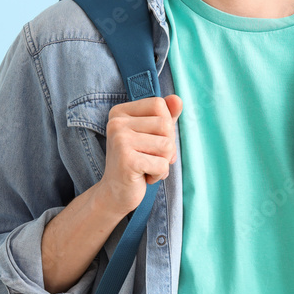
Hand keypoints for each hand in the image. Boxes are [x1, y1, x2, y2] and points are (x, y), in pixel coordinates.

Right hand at [96, 94, 181, 216]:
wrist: (115, 193)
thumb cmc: (137, 160)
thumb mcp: (152, 134)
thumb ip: (166, 114)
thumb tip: (178, 99)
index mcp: (120, 112)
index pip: (159, 104)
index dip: (165, 125)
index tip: (152, 140)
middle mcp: (117, 123)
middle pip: (166, 124)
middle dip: (167, 146)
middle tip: (150, 158)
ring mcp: (120, 141)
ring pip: (167, 145)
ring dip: (164, 161)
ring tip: (147, 167)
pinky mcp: (127, 161)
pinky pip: (163, 164)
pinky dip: (159, 174)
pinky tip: (144, 177)